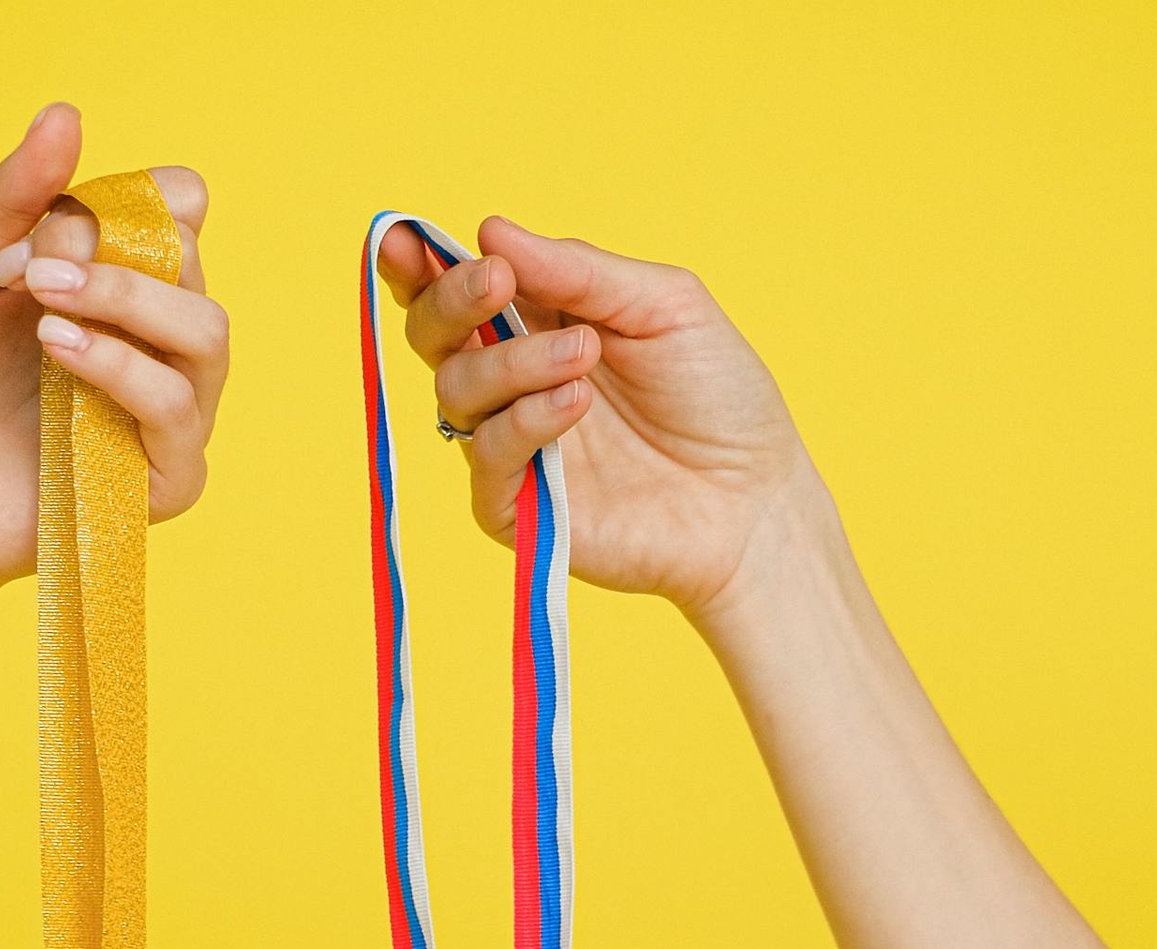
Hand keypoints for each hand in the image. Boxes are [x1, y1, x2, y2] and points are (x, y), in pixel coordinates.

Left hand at [0, 105, 226, 617]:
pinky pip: (178, 410)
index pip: (182, 210)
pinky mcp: (164, 481)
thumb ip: (14, 195)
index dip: (131, 198)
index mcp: (123, 284)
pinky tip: (59, 357)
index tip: (42, 227)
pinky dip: (122, 372)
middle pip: (193, 264)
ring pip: (206, 333)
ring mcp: (169, 414)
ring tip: (44, 311)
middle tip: (27, 273)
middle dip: (111, 252)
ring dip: (127, 303)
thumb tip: (66, 115)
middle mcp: (159, 344)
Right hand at [377, 218, 816, 620]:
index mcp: (539, 322)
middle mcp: (512, 383)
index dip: (418, 264)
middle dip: (451, 300)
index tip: (404, 240)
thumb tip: (490, 230)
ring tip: (585, 354)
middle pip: (433, 337)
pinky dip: (525, 419)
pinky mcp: (517, 509)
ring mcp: (512, 448)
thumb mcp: (662, 305)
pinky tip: (575, 400)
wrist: (752, 499)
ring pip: (457, 392)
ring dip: (511, 360)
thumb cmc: (716, 397)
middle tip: (497, 282)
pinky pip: (487, 457)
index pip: (457, 290)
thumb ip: (578, 271)